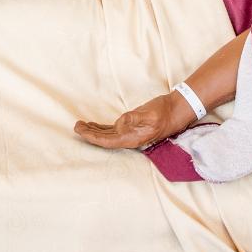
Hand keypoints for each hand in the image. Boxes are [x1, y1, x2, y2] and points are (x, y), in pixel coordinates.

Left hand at [74, 91, 194, 150]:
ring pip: (107, 135)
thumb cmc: (163, 112)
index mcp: (131, 138)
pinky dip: (101, 128)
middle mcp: (129, 139)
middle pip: (104, 140)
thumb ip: (135, 118)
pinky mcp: (131, 127)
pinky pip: (112, 130)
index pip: (106, 141)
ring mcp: (129, 134)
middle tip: (76, 126)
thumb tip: (120, 122)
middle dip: (89, 134)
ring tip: (81, 125)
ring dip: (93, 131)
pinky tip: (94, 125)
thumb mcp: (150, 113)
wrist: (175, 110)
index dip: (92, 137)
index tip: (80, 130)